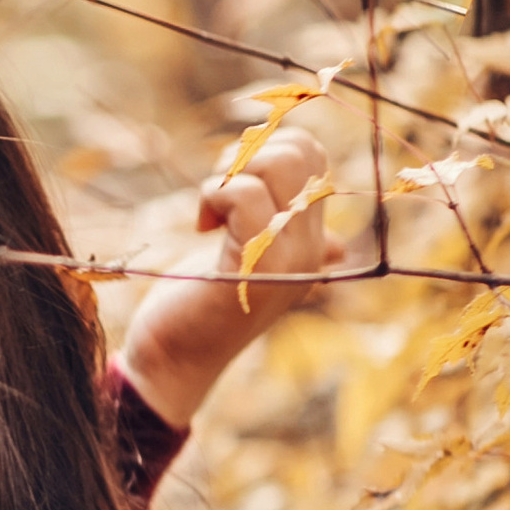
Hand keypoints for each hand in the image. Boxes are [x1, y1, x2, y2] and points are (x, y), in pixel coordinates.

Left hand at [115, 126, 338, 430]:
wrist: (171, 359)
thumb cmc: (200, 305)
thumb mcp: (251, 266)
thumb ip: (288, 245)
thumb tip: (338, 246)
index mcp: (313, 242)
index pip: (315, 157)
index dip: (268, 149)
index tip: (234, 185)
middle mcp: (312, 249)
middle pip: (302, 151)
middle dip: (249, 154)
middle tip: (219, 193)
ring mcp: (290, 256)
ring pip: (279, 163)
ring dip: (229, 174)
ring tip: (210, 211)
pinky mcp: (257, 263)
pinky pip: (243, 192)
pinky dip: (213, 195)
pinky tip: (203, 227)